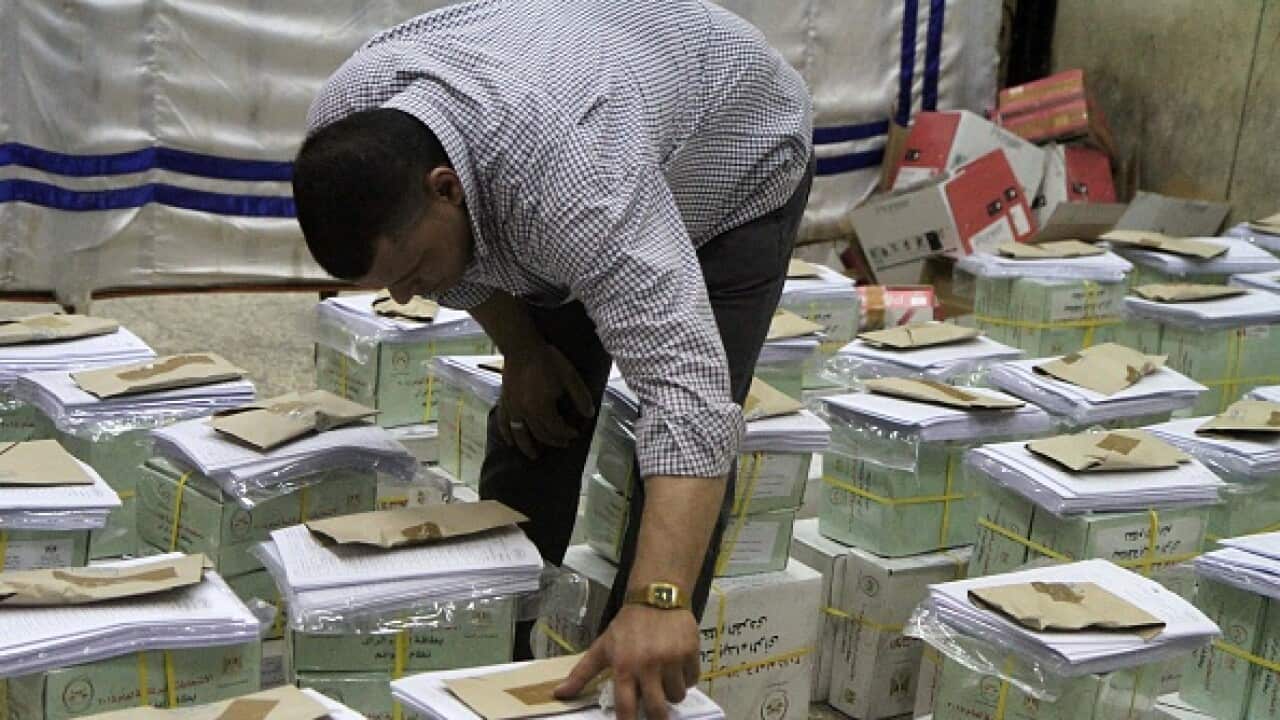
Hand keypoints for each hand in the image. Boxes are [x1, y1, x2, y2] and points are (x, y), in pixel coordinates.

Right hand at [497, 343, 593, 458]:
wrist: (521, 347)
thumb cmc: (547, 361)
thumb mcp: (570, 376)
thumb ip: (580, 397)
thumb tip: (589, 414)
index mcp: (542, 408)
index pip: (556, 428)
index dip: (567, 433)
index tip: (575, 433)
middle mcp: (525, 413)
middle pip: (539, 434)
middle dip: (553, 441)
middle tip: (563, 443)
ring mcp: (512, 409)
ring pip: (519, 433)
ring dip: (527, 447)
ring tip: (534, 456)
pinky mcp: (504, 402)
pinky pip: (503, 422)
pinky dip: (506, 434)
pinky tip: (509, 442)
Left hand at [554, 605, 700, 719]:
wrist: (656, 598)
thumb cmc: (626, 627)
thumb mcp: (602, 648)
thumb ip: (581, 674)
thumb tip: (558, 694)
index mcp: (624, 667)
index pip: (626, 706)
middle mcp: (649, 665)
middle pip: (658, 709)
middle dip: (658, 717)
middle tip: (656, 712)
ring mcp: (672, 659)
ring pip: (677, 695)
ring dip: (672, 692)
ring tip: (664, 678)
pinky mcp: (691, 652)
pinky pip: (693, 680)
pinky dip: (687, 678)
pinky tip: (678, 666)